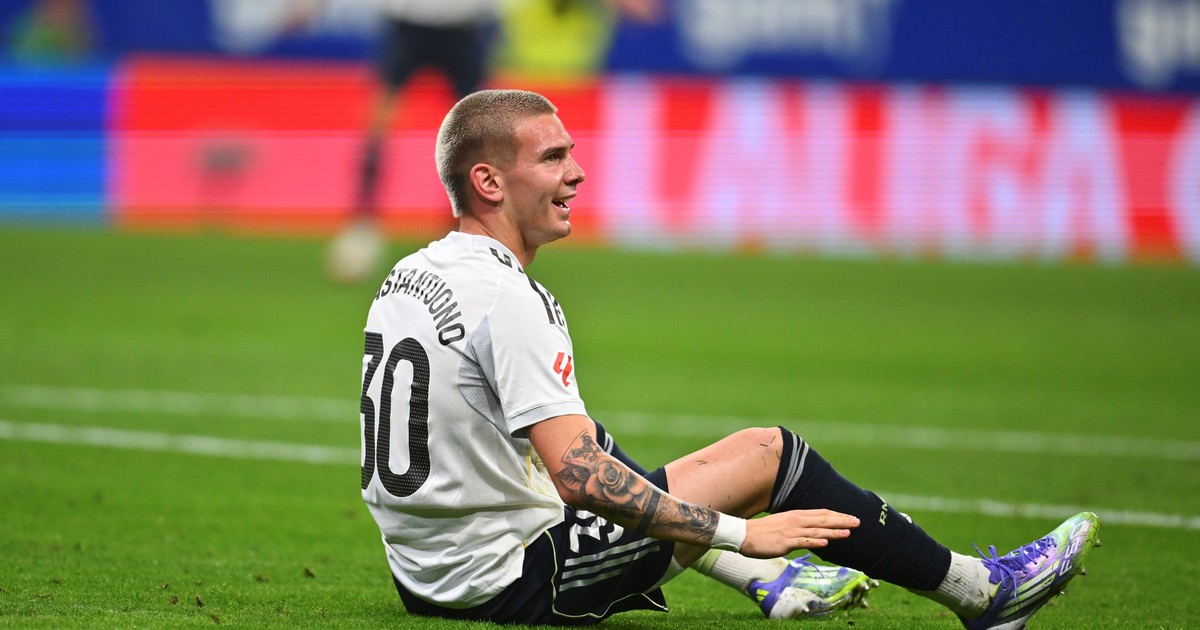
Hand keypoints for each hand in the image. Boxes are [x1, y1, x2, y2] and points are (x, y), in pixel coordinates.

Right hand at [737, 509, 858, 558]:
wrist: (743, 534)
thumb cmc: (762, 531)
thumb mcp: (782, 524)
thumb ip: (797, 527)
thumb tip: (812, 532)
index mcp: (796, 515)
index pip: (821, 514)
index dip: (837, 515)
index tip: (851, 517)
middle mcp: (795, 521)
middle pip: (823, 520)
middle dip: (841, 521)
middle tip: (858, 522)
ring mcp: (791, 532)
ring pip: (816, 531)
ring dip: (833, 532)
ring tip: (848, 533)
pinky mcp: (785, 542)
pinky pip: (802, 542)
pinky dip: (815, 542)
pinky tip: (826, 543)